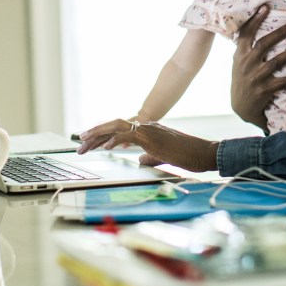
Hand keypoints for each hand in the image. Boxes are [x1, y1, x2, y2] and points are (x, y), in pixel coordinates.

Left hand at [76, 119, 218, 171]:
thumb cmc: (189, 155)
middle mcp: (147, 126)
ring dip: (99, 135)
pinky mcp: (153, 138)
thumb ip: (150, 156)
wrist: (205, 153)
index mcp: (149, 130)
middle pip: (115, 125)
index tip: (90, 141)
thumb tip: (139, 159)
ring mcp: (149, 130)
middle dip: (96, 133)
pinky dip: (115, 140)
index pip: (121, 129)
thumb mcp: (164, 157)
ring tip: (85, 143)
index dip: (104, 134)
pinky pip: (130, 136)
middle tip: (81, 142)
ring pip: (118, 127)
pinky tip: (105, 147)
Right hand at [231, 6, 285, 129]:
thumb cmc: (242, 79)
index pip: (245, 34)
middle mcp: (247, 64)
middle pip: (264, 44)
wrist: (240, 106)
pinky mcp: (266, 89)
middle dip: (280, 33)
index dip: (254, 20)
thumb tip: (253, 25)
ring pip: (277, 61)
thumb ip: (245, 47)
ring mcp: (257, 77)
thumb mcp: (238, 62)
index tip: (265, 7)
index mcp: (240, 55)